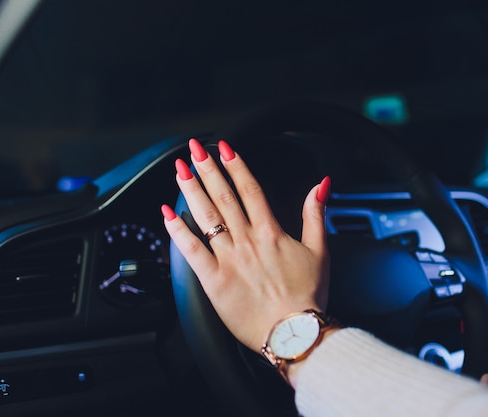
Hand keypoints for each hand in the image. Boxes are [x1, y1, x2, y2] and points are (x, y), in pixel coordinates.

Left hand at [161, 138, 330, 352]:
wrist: (295, 333)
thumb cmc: (307, 297)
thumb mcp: (320, 251)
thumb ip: (315, 215)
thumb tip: (319, 185)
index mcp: (271, 232)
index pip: (250, 190)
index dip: (235, 166)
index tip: (223, 148)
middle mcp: (247, 241)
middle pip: (224, 197)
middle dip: (207, 169)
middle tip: (194, 149)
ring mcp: (229, 259)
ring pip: (206, 217)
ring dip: (191, 190)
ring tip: (179, 169)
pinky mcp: (214, 280)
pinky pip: (191, 251)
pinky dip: (177, 231)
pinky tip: (167, 214)